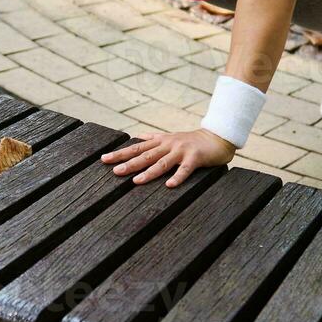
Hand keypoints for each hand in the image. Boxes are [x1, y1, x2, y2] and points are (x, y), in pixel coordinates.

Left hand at [100, 129, 235, 187]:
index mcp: (161, 142)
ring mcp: (181, 151)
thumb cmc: (192, 141)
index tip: (104, 159)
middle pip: (145, 155)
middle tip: (115, 171)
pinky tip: (169, 185)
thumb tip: (137, 136)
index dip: (121, 153)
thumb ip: (153, 138)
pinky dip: (177, 177)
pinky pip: (185, 169)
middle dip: (129, 163)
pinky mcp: (195, 158)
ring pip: (162, 162)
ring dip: (149, 172)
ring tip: (136, 181)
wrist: (217, 138)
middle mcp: (168, 145)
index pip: (137, 147)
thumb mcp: (170, 137)